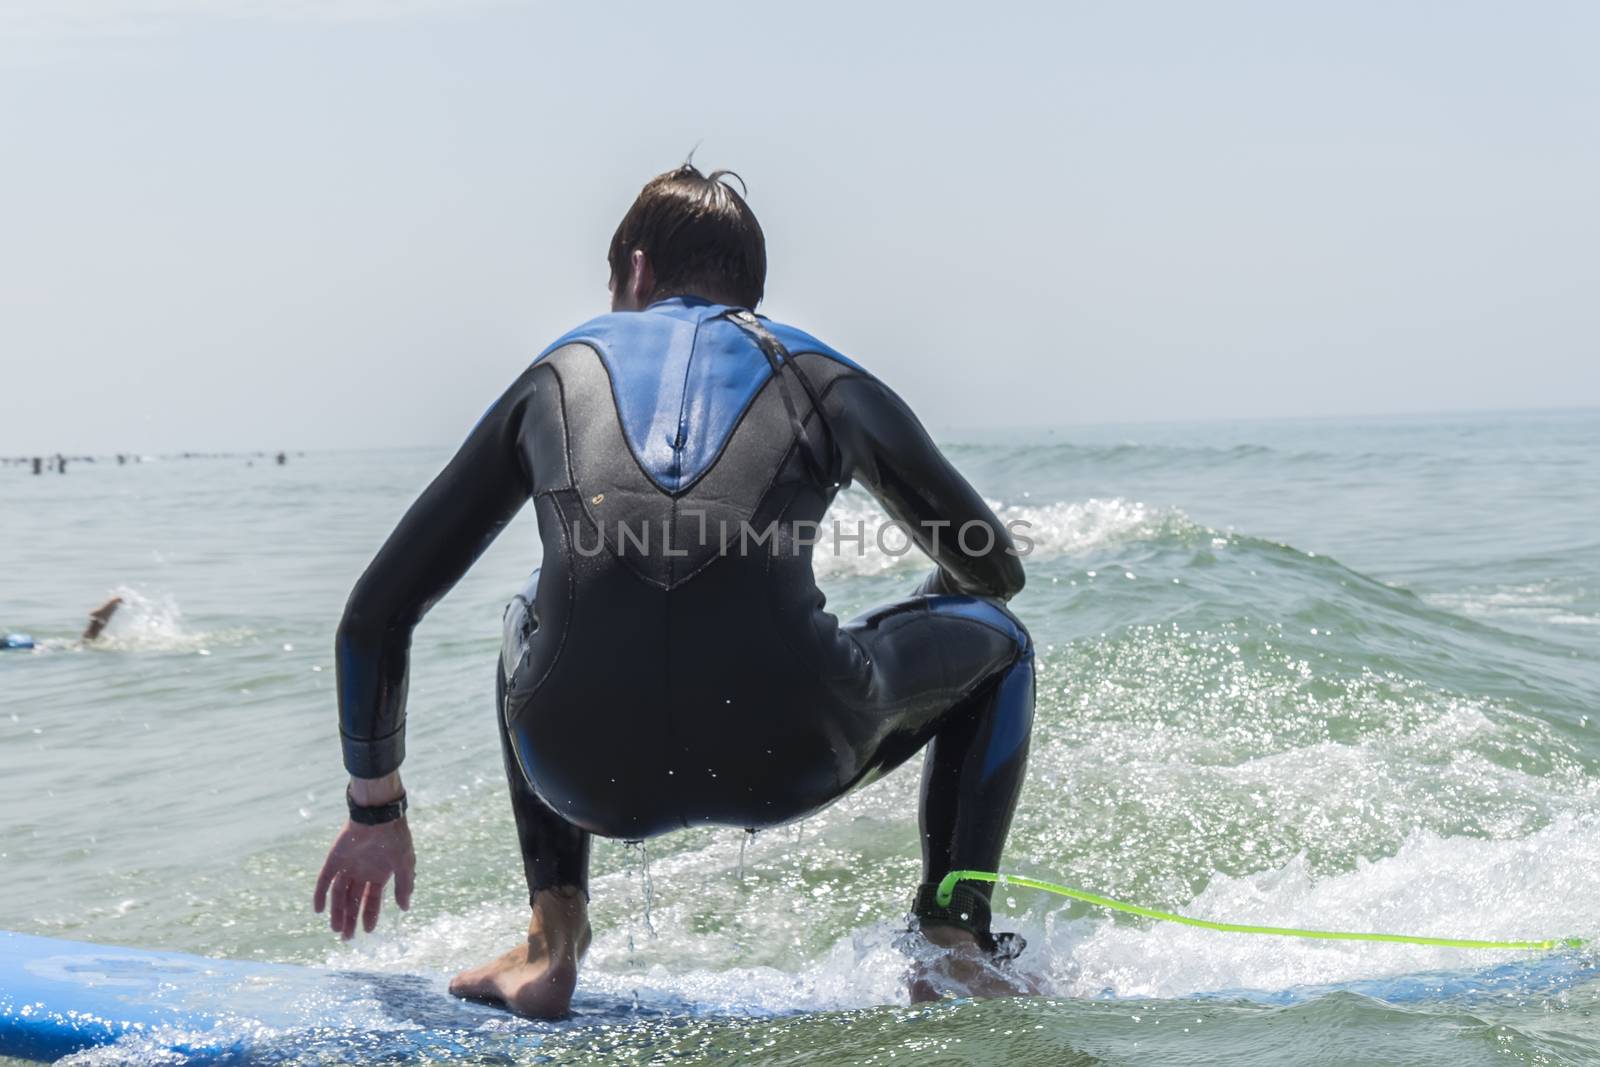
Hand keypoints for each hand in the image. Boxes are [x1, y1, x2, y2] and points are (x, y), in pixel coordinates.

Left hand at [312, 817, 415, 939]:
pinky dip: (320, 895)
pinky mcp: (334, 860)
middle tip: (347, 938)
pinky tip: (319, 910)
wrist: (380, 816)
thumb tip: (404, 909)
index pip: (372, 900)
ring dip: (337, 912)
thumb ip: (404, 886)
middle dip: (351, 919)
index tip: (367, 931)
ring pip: (338, 895)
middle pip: (353, 901)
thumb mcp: (405, 865)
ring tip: (336, 929)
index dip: (370, 915)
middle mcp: (361, 873)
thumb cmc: (396, 839)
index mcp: (378, 874)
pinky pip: (324, 880)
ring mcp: (346, 867)